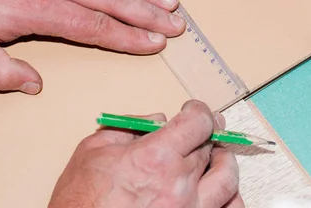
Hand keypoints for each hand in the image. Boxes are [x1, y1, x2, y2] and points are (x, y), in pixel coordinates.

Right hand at [49, 100, 243, 207]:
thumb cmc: (81, 201)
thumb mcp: (93, 150)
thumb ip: (128, 128)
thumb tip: (155, 120)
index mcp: (155, 158)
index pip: (197, 123)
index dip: (198, 111)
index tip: (193, 111)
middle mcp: (179, 185)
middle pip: (210, 147)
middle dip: (206, 134)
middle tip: (202, 130)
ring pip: (227, 179)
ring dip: (223, 162)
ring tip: (216, 157)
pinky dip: (230, 197)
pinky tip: (221, 191)